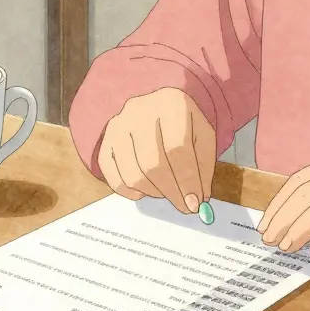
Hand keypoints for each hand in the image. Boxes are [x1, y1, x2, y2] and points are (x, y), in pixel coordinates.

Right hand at [97, 87, 215, 214]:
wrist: (160, 107)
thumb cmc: (184, 124)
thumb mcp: (203, 137)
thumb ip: (203, 168)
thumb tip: (197, 201)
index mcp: (170, 103)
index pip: (177, 148)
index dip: (186, 180)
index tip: (194, 203)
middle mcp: (139, 110)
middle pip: (152, 163)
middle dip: (171, 191)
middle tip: (184, 206)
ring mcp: (118, 125)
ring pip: (132, 174)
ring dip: (153, 192)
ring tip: (167, 192)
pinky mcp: (106, 140)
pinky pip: (112, 176)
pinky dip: (129, 192)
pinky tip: (145, 190)